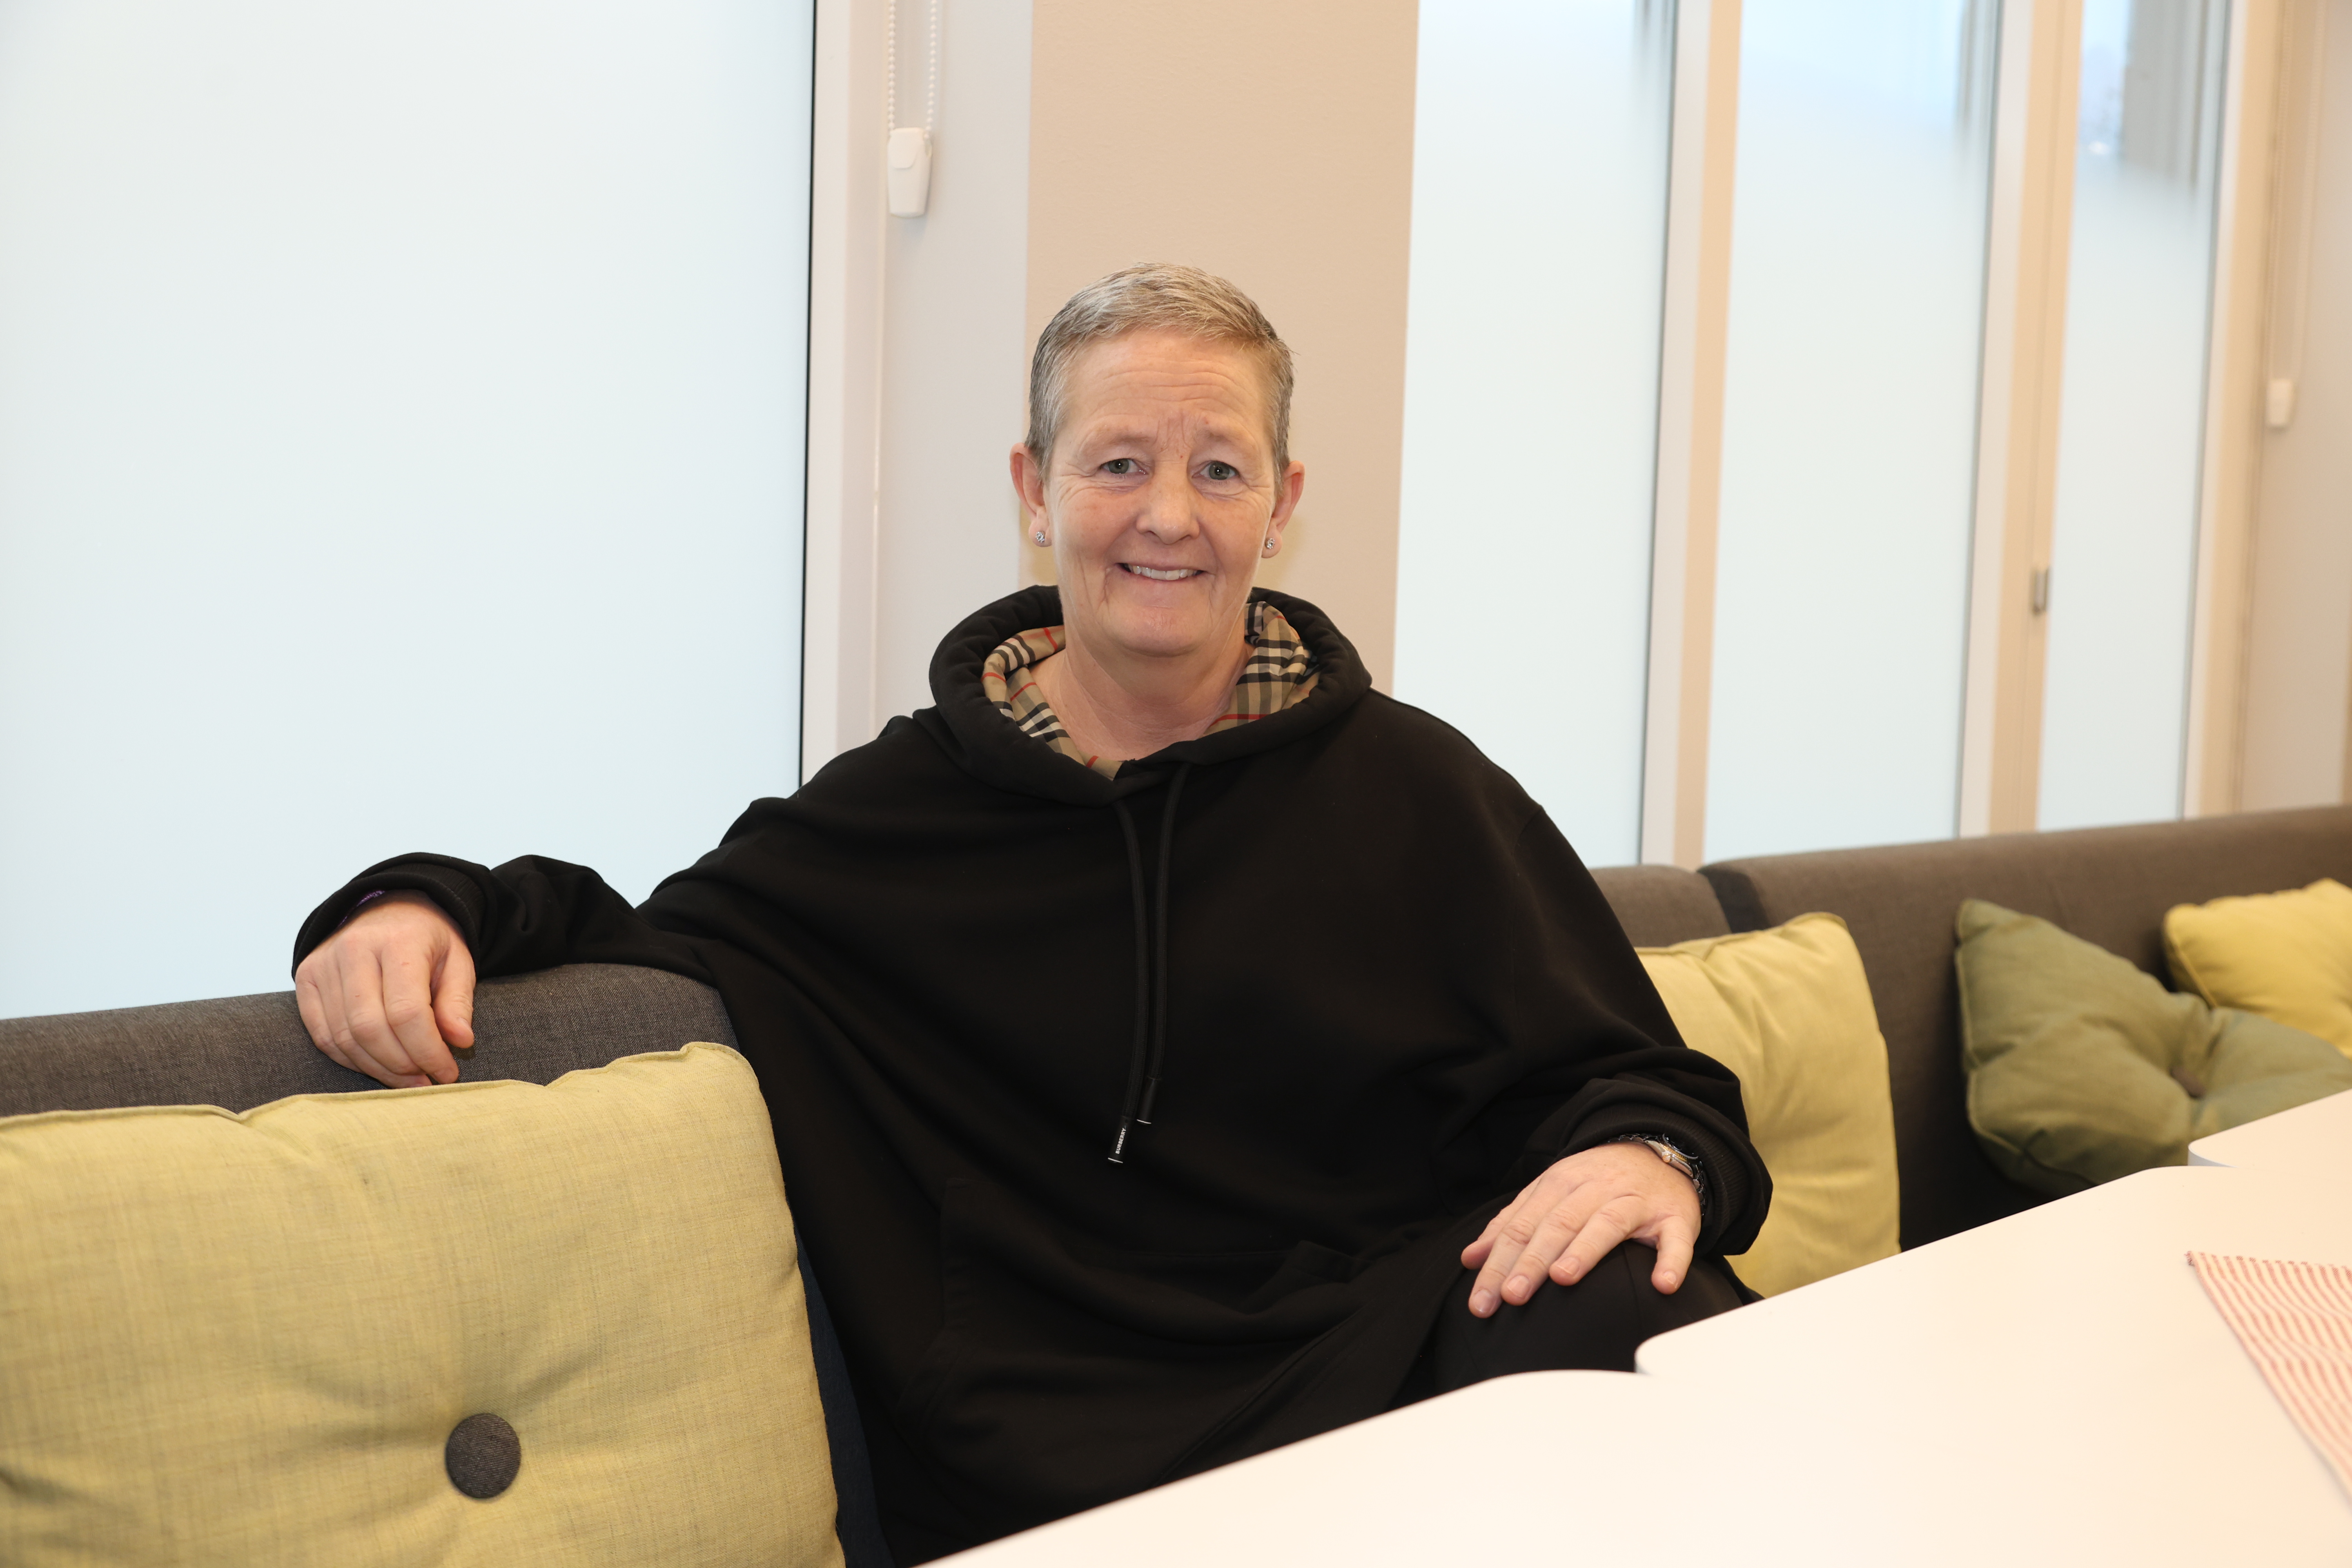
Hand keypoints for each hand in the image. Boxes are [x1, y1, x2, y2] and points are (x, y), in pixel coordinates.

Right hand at [293, 892, 475, 1087]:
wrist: (389, 909)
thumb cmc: (428, 941)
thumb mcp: (458, 962)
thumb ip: (458, 1001)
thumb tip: (461, 1041)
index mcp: (398, 941)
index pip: (407, 1012)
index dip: (428, 1051)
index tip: (447, 1072)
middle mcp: (353, 949)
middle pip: (370, 1028)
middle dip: (401, 1065)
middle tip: (425, 1080)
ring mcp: (323, 964)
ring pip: (343, 1037)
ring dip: (377, 1068)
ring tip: (406, 1078)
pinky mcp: (306, 979)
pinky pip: (323, 1035)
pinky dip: (351, 1059)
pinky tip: (378, 1065)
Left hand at [1459, 1142, 1699, 1315]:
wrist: (1657, 1152)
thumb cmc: (1596, 1184)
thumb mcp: (1548, 1194)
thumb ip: (1510, 1224)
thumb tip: (1471, 1258)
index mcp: (1558, 1185)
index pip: (1521, 1227)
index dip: (1499, 1263)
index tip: (1482, 1299)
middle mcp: (1594, 1190)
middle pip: (1557, 1225)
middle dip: (1531, 1262)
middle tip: (1511, 1297)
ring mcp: (1636, 1203)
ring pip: (1606, 1225)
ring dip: (1584, 1252)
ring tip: (1563, 1278)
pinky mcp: (1674, 1218)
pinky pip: (1675, 1240)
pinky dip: (1670, 1261)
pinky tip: (1662, 1284)